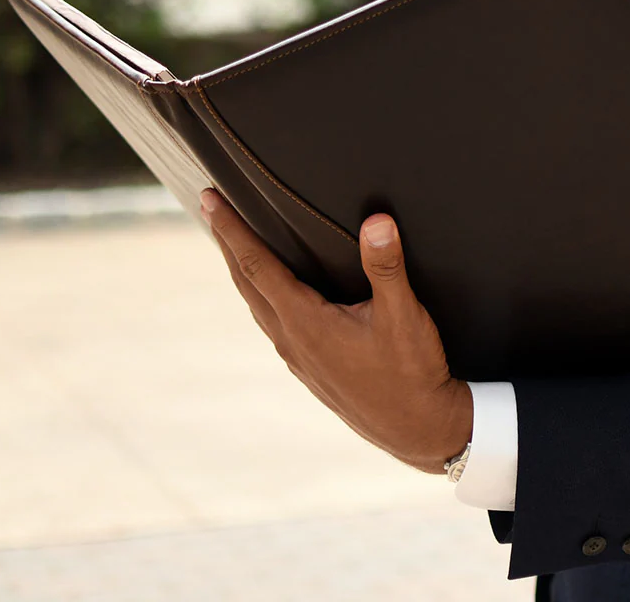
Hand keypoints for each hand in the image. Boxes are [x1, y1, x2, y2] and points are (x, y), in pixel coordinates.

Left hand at [200, 189, 472, 473]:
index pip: (257, 265)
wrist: (420, 430)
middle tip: (210, 207)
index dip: (232, 230)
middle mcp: (292, 340)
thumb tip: (377, 222)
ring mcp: (299, 358)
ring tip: (234, 244)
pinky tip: (273, 294)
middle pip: (247, 282)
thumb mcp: (403, 316)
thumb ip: (386, 267)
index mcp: (305, 322)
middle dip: (227, 242)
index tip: (209, 199)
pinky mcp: (311, 369)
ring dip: (242, 270)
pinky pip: (273, 322)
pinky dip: (261, 295)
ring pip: (257, 305)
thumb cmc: (412, 372)